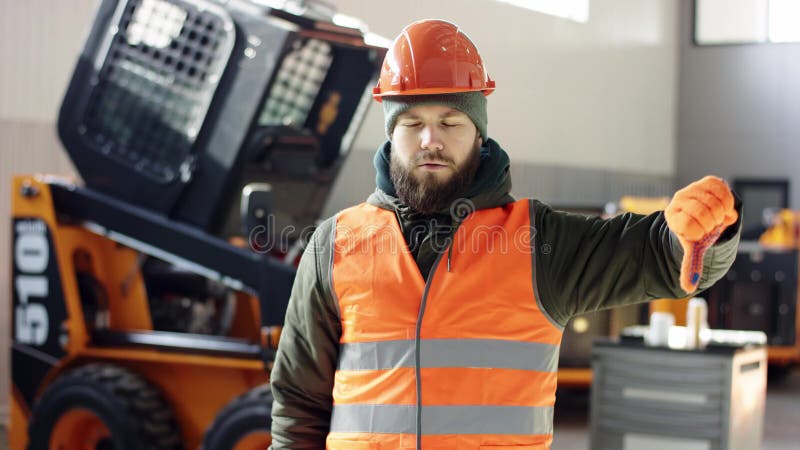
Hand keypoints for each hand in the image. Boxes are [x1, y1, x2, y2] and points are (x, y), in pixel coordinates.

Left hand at [665, 175, 737, 292]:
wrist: (704, 214)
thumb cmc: (697, 234)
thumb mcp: (693, 249)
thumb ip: (690, 265)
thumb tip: (687, 289)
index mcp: (673, 217)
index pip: (690, 226)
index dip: (701, 231)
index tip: (700, 233)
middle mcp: (678, 200)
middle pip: (705, 213)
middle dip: (713, 222)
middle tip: (711, 224)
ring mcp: (692, 188)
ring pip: (715, 201)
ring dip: (722, 212)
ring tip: (716, 215)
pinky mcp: (706, 181)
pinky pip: (722, 189)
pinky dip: (727, 200)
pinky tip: (723, 205)